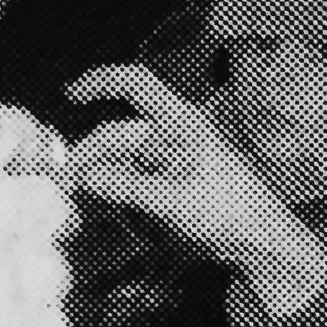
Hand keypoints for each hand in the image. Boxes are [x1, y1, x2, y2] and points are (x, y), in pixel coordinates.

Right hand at [63, 66, 326, 317]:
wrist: (260, 244)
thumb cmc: (231, 214)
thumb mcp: (175, 202)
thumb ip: (126, 189)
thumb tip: (84, 178)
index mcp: (181, 123)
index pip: (136, 84)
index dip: (102, 82)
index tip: (71, 95)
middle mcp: (171, 136)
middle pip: (116, 135)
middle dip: (90, 158)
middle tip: (67, 188)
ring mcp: (167, 161)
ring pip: (118, 163)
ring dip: (101, 184)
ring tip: (88, 209)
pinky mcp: (164, 186)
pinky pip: (129, 185)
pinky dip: (116, 197)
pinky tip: (113, 216)